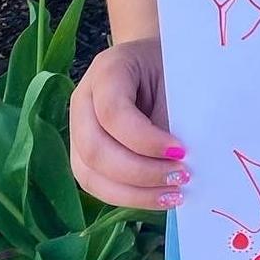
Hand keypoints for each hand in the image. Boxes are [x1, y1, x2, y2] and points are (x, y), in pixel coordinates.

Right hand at [69, 36, 188, 210]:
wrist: (153, 62)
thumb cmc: (169, 67)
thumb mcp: (176, 79)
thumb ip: (174, 115)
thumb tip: (181, 161)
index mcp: (107, 70)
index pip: (113, 112)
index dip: (145, 140)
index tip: (181, 151)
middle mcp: (83, 101)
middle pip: (95, 149)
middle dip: (140, 172)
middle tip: (181, 177)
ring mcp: (77, 130)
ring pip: (91, 174)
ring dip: (134, 192)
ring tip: (174, 194)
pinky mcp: (82, 155)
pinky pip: (97, 184)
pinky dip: (129, 196)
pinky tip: (159, 197)